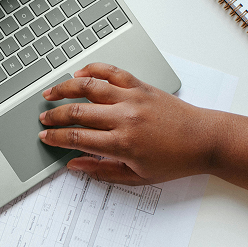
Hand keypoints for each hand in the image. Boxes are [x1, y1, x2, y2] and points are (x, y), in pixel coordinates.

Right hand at [38, 63, 220, 184]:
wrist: (204, 140)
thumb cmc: (175, 161)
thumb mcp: (137, 177)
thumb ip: (102, 171)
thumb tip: (74, 165)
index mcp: (122, 144)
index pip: (77, 138)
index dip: (56, 137)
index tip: (45, 137)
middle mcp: (124, 118)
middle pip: (77, 112)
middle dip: (54, 115)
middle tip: (43, 118)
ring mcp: (132, 98)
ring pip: (89, 87)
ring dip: (65, 88)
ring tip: (50, 92)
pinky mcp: (141, 86)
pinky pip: (112, 72)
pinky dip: (93, 70)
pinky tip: (79, 74)